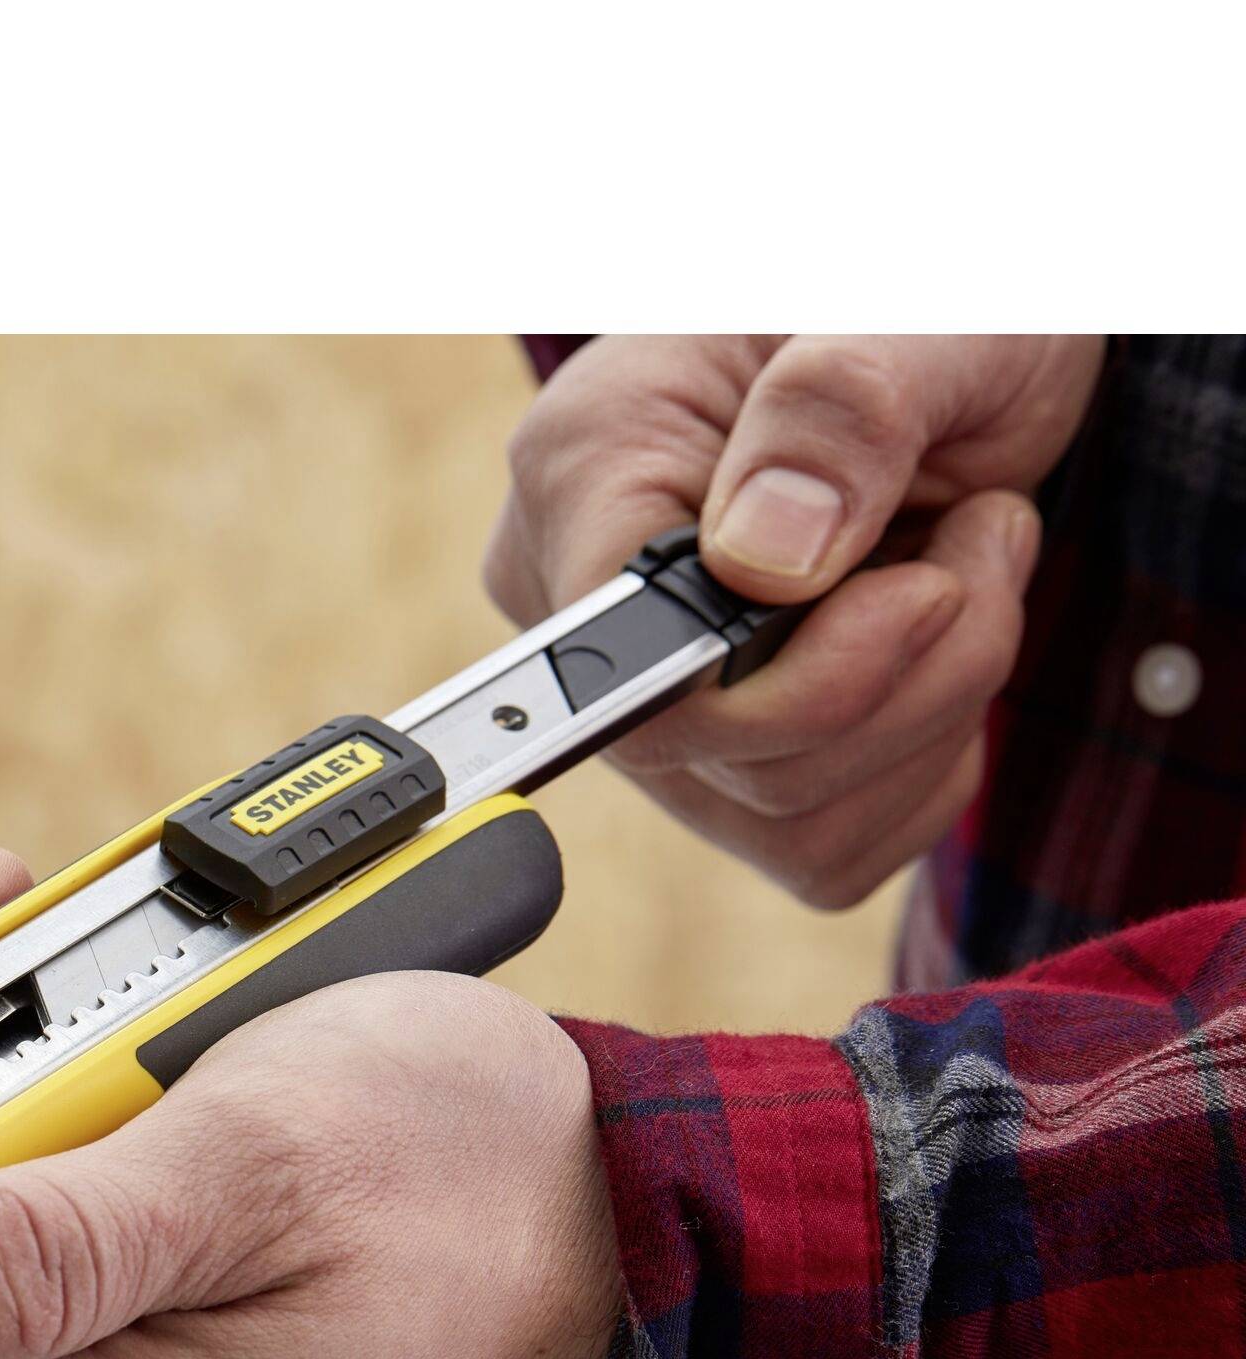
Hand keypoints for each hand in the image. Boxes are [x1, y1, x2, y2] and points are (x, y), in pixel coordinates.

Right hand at [483, 335, 1104, 907]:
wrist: (959, 338)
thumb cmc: (933, 303)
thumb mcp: (926, 313)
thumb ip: (841, 409)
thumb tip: (764, 562)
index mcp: (585, 467)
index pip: (626, 673)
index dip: (794, 683)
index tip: (924, 588)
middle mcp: (582, 602)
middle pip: (722, 764)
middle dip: (905, 678)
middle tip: (979, 537)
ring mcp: (646, 697)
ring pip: (784, 822)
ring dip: (932, 714)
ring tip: (966, 563)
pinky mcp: (719, 764)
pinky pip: (822, 851)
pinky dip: (920, 771)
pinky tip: (936, 651)